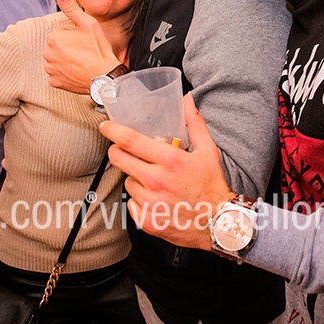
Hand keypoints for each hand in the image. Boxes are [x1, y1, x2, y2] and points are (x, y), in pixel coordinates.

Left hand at [42, 0, 119, 93]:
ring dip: (65, 59)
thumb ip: (71, 8)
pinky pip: (57, 74)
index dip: (74, 35)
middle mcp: (48, 53)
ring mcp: (50, 69)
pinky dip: (65, 73)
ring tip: (81, 61)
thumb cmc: (98, 50)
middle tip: (84, 51)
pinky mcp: (54, 82)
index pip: (61, 32)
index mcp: (54, 38)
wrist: (104, 76)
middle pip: (57, 46)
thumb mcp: (88, 24)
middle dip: (68, 47)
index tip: (84, 41)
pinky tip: (77, 71)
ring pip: (56, 60)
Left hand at [100, 94, 233, 249]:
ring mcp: (149, 202)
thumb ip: (194, 123)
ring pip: (127, 181)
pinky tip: (155, 199)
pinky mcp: (146, 220)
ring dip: (134, 178)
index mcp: (170, 160)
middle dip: (116, 151)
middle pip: (119, 159)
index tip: (106, 126)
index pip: (130, 141)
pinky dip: (139, 200)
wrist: (218, 223)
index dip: (113, 131)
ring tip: (154, 180)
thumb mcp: (207, 151)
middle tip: (122, 150)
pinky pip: (131, 203)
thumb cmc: (212, 186)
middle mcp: (156, 181)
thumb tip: (187, 100)